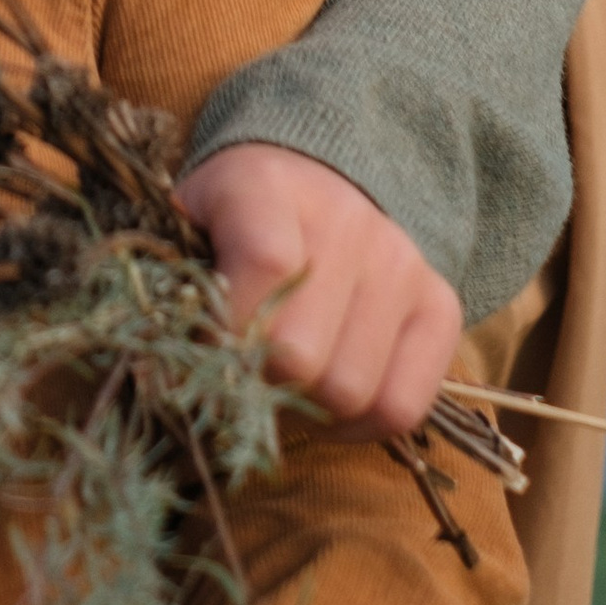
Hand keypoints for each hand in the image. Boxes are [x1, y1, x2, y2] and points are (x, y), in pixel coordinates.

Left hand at [177, 144, 461, 435]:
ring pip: (351, 391)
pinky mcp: (440, 305)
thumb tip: (166, 380)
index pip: (265, 267)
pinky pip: (403, 406)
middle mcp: (346, 219)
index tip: (207, 348)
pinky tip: (330, 396)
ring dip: (309, 407)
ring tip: (286, 378)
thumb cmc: (231, 219)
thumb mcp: (185, 229)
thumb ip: (176, 292)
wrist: (309, 180)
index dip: (228, 332)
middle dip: (261, 380)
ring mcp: (401, 262)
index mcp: (267, 186)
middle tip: (244, 369)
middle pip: (301, 355)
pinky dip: (360, 424)